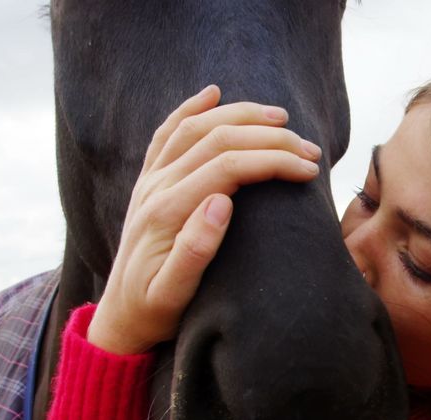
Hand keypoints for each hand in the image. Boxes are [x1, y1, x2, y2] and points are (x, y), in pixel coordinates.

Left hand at [88, 85, 321, 353]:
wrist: (120, 317)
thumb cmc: (154, 311)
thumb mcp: (174, 294)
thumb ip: (195, 250)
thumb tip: (222, 203)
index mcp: (168, 212)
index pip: (228, 167)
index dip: (273, 161)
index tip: (309, 169)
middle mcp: (156, 187)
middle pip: (217, 140)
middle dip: (269, 138)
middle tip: (310, 149)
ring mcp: (150, 180)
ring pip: (196, 127)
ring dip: (240, 116)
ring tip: (281, 118)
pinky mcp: (148, 181)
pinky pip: (168, 133)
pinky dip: (191, 108)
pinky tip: (213, 93)